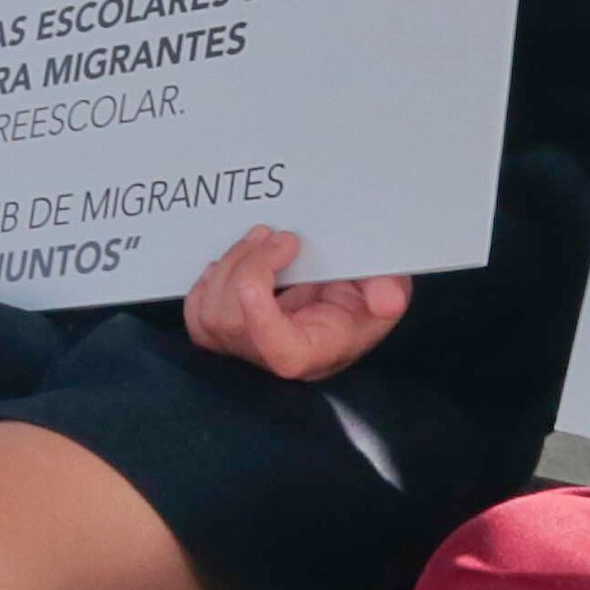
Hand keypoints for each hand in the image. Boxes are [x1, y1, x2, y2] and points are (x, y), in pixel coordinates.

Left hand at [182, 224, 409, 381]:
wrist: (349, 287)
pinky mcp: (231, 331)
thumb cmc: (368, 287)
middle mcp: (279, 354)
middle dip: (248, 267)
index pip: (281, 354)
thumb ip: (390, 289)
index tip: (265, 268)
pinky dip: (208, 285)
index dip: (260, 317)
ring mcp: (251, 345)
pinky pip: (199, 318)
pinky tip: (232, 262)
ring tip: (259, 239)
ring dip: (229, 267)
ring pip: (211, 317)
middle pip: (235, 325)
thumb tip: (386, 300)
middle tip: (277, 235)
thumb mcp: (390, 281)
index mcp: (321, 349)